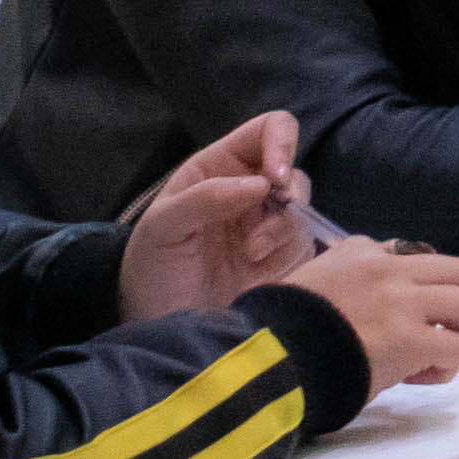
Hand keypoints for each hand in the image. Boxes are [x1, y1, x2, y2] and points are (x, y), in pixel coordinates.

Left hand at [122, 111, 318, 316]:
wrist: (159, 328)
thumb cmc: (152, 268)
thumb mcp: (163, 227)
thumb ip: (205, 198)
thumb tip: (262, 185)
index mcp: (221, 168)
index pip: (269, 130)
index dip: (281, 144)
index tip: (275, 181)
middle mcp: (252, 192)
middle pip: (294, 173)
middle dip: (287, 197)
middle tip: (261, 232)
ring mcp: (269, 228)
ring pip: (304, 211)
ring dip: (283, 231)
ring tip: (251, 256)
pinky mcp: (283, 264)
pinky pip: (306, 248)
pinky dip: (291, 258)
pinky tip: (260, 275)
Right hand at [282, 234, 458, 389]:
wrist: (274, 355)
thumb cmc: (285, 324)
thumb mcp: (314, 276)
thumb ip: (346, 271)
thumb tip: (372, 283)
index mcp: (365, 252)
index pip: (419, 255)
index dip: (423, 289)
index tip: (406, 316)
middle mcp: (393, 269)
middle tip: (444, 331)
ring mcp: (405, 303)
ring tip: (438, 354)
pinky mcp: (411, 340)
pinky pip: (455, 348)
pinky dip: (447, 366)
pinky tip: (419, 376)